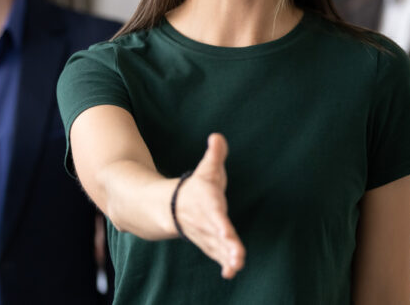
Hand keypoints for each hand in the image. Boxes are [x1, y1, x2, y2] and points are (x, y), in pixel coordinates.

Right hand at [174, 134, 245, 278]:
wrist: (172, 208)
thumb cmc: (197, 188)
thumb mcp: (206, 169)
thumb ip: (215, 154)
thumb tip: (217, 137)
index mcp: (208, 204)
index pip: (215, 215)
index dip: (221, 225)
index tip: (227, 234)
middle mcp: (206, 223)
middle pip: (217, 236)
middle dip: (226, 246)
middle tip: (237, 257)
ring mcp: (206, 236)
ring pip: (217, 248)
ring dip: (226, 257)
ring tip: (236, 266)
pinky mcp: (209, 244)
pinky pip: (216, 255)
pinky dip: (223, 263)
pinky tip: (232, 272)